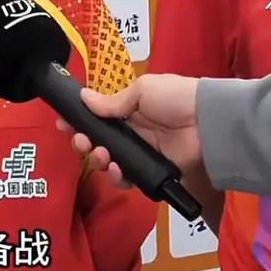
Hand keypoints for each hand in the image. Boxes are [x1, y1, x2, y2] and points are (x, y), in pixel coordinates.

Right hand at [55, 73, 202, 188]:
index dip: (78, 121)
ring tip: (102, 155)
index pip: (97, 118)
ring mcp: (140, 153)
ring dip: (98, 160)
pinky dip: (118, 176)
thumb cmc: (174, 98)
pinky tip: (116, 168)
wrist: (207, 121)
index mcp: (128, 111)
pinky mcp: (151, 172)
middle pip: (98, 143)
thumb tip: (83, 98)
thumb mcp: (141, 91)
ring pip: (109, 163)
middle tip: (80, 141)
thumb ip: (112, 101)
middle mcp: (131, 133)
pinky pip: (128, 179)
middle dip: (83, 142)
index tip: (63, 123)